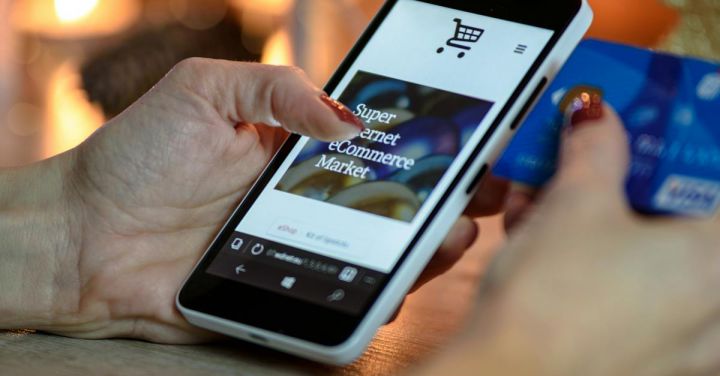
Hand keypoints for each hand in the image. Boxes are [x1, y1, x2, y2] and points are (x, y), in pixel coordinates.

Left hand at [9, 59, 505, 342]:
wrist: (83, 236)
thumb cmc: (137, 155)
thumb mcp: (206, 92)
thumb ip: (278, 90)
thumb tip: (348, 118)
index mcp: (298, 149)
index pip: (377, 145)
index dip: (426, 143)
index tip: (468, 142)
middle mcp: (309, 199)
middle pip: (393, 203)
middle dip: (446, 199)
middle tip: (483, 193)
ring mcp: (302, 247)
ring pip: (380, 253)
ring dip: (425, 247)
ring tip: (453, 234)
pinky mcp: (286, 289)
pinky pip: (342, 297)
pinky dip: (376, 295)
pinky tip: (396, 283)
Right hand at [423, 105, 719, 375]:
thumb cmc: (552, 300)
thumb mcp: (573, 205)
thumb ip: (595, 149)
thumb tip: (595, 115)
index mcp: (716, 258)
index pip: (715, 181)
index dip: (683, 148)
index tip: (651, 133)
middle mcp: (713, 305)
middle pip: (679, 219)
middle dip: (629, 184)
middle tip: (592, 164)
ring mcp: (681, 339)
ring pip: (648, 258)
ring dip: (601, 223)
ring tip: (544, 205)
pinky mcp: (644, 357)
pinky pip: (628, 294)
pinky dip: (594, 265)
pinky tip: (540, 246)